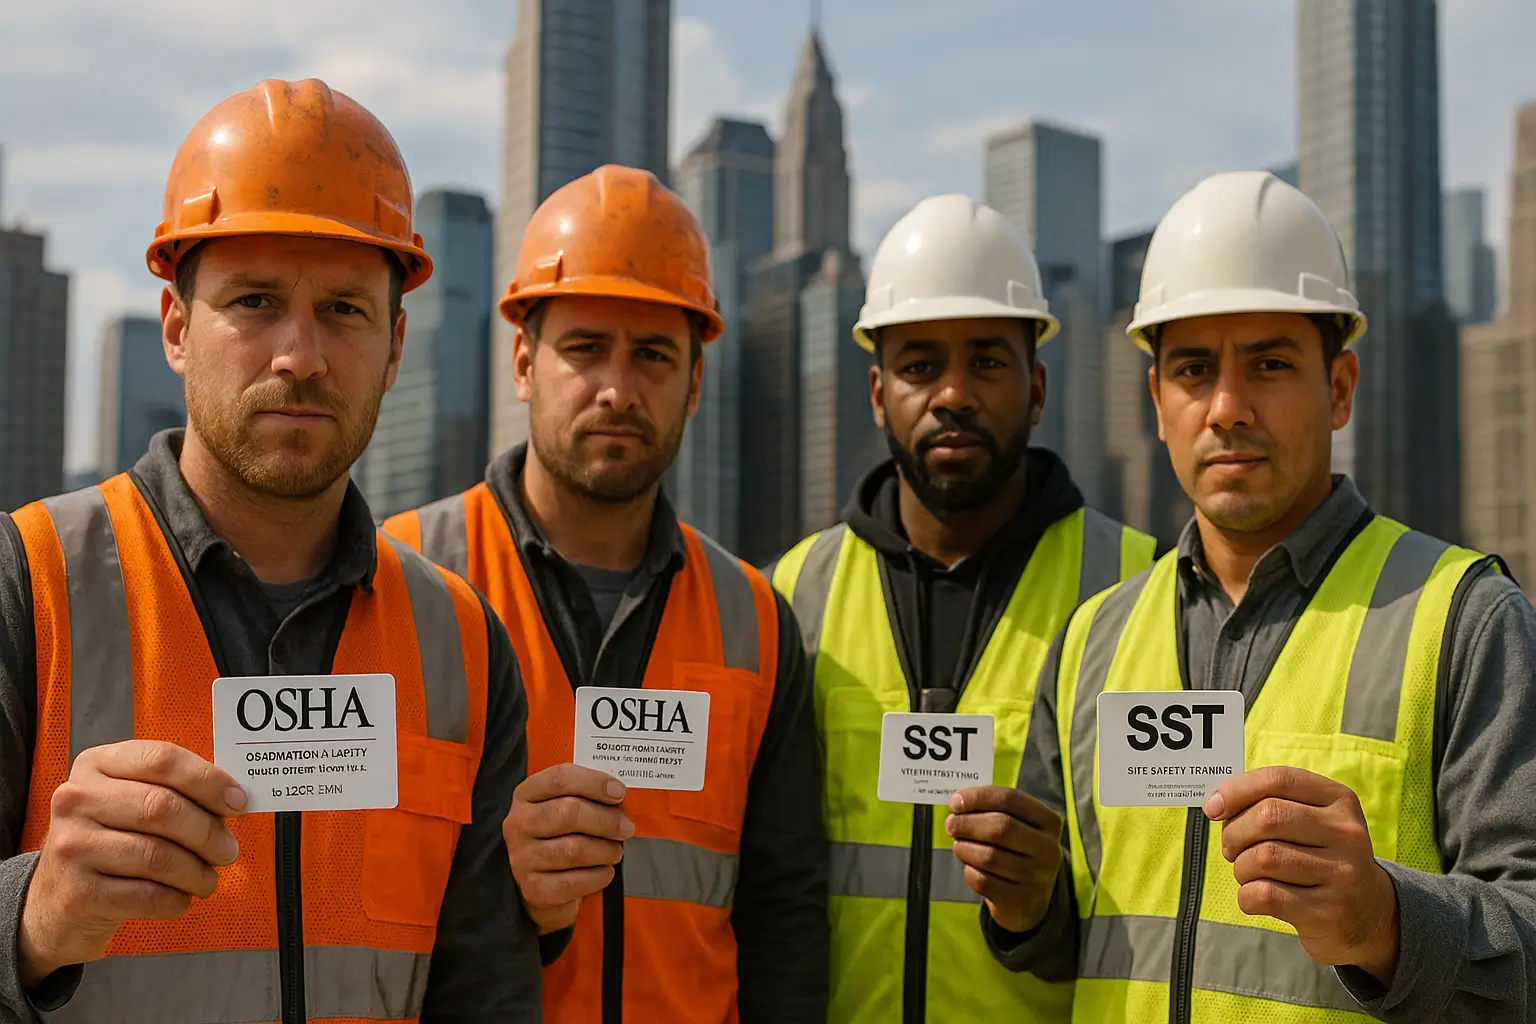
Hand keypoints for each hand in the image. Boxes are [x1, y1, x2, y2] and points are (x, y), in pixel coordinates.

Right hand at [19, 741, 246, 987]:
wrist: (59, 901)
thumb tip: (236, 800)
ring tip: (207, 879)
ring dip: (197, 872)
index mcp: (97, 765)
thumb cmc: (112, 843)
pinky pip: (146, 895)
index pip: (162, 759)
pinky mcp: (77, 892)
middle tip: (228, 850)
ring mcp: (71, 845)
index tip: (238, 802)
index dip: (208, 780)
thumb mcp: (132, 803)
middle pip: (163, 807)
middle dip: (208, 832)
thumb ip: (178, 793)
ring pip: (157, 856)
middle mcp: (76, 799)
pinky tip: (180, 898)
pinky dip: (176, 899)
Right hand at [503, 764, 633, 933]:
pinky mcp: (534, 888)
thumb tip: (618, 796)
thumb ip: (587, 796)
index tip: (619, 792)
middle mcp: (519, 824)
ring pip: (575, 849)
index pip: (560, 778)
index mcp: (526, 794)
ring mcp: (523, 858)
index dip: (595, 783)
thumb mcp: (564, 806)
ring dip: (605, 850)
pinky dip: (599, 876)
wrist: (543, 883)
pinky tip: (604, 870)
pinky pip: (575, 882)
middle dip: (606, 820)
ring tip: (615, 850)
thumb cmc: (559, 837)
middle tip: (625, 827)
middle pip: (569, 812)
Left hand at [945, 785, 1063, 934]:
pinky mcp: (1020, 900)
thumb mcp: (1018, 826)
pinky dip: (969, 871)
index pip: (1010, 799)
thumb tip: (959, 802)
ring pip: (989, 856)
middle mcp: (1048, 848)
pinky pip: (983, 881)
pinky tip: (970, 867)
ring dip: (965, 848)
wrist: (1030, 900)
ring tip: (959, 846)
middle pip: (1000, 827)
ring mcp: (1036, 877)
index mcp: (1048, 821)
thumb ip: (993, 810)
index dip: (978, 797)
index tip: (955, 802)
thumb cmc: (1017, 851)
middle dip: (967, 823)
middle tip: (951, 825)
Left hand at [1205, 766, 1398, 982]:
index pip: (1279, 780)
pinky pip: (1264, 895)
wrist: (1368, 916)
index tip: (1213, 808)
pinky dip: (1246, 896)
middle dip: (1235, 833)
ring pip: (1262, 857)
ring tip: (1249, 873)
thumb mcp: (1311, 822)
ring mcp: (1342, 874)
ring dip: (1241, 867)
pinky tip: (1256, 897)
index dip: (1236, 790)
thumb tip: (1216, 804)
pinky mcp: (1328, 912)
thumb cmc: (1320, 858)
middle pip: (1268, 816)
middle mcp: (1347, 834)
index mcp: (1339, 800)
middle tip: (1231, 848)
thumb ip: (1269, 804)